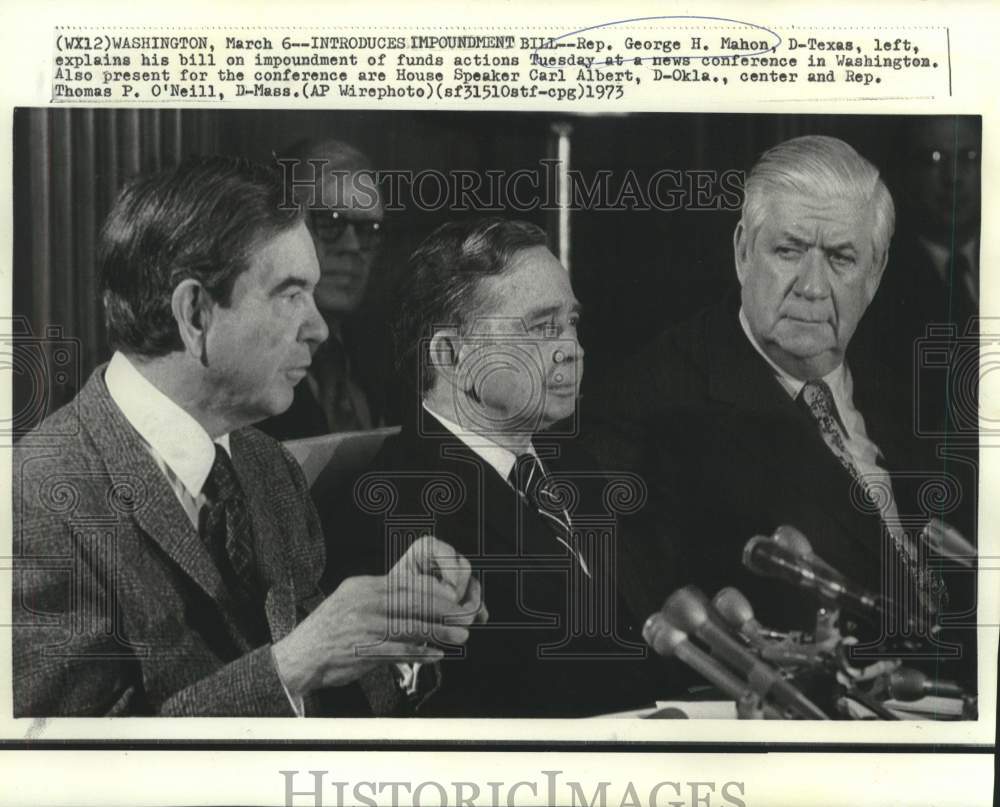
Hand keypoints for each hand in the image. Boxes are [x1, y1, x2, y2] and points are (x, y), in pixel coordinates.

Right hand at [272, 536, 484, 696]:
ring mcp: (363, 627)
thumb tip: (416, 600)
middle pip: (413, 602)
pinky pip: (399, 651)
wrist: (297, 658)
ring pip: (411, 627)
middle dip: (443, 610)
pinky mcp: (362, 651)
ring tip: (460, 637)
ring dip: (439, 633)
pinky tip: (437, 655)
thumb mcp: (351, 603)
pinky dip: (421, 653)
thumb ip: (379, 600)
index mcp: (362, 587)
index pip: (405, 584)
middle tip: (464, 616)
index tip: (454, 597)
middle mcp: (363, 603)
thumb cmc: (329, 632)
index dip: (433, 590)